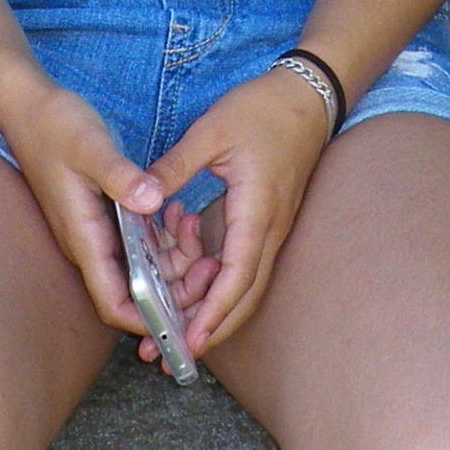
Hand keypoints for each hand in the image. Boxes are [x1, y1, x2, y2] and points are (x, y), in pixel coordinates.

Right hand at [2, 83, 174, 348]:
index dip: (148, 320)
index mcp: (84, 236)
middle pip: (133, 292)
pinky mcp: (101, 215)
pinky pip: (135, 244)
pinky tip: (181, 218)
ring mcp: (94, 230)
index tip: (185, 321)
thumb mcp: (92, 146)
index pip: (114, 302)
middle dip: (172, 291)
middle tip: (209, 270)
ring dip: (170, 263)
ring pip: (138, 268)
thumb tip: (152, 201)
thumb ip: (122, 176)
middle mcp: (88, 242)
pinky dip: (160, 240)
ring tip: (197, 236)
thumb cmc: (54, 126)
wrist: (27, 105)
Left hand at [140, 65, 340, 361]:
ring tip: (167, 326)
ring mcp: (269, 227)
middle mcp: (268, 229)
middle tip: (170, 355)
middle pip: (243, 295)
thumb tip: (140, 198)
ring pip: (241, 283)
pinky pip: (238, 261)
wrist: (309, 95)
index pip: (237, 277)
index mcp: (256, 212)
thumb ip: (174, 167)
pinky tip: (180, 274)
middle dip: (209, 328)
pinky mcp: (262, 220)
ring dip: (207, 307)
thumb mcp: (212, 131)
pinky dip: (210, 276)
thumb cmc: (264, 109)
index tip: (190, 342)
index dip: (213, 313)